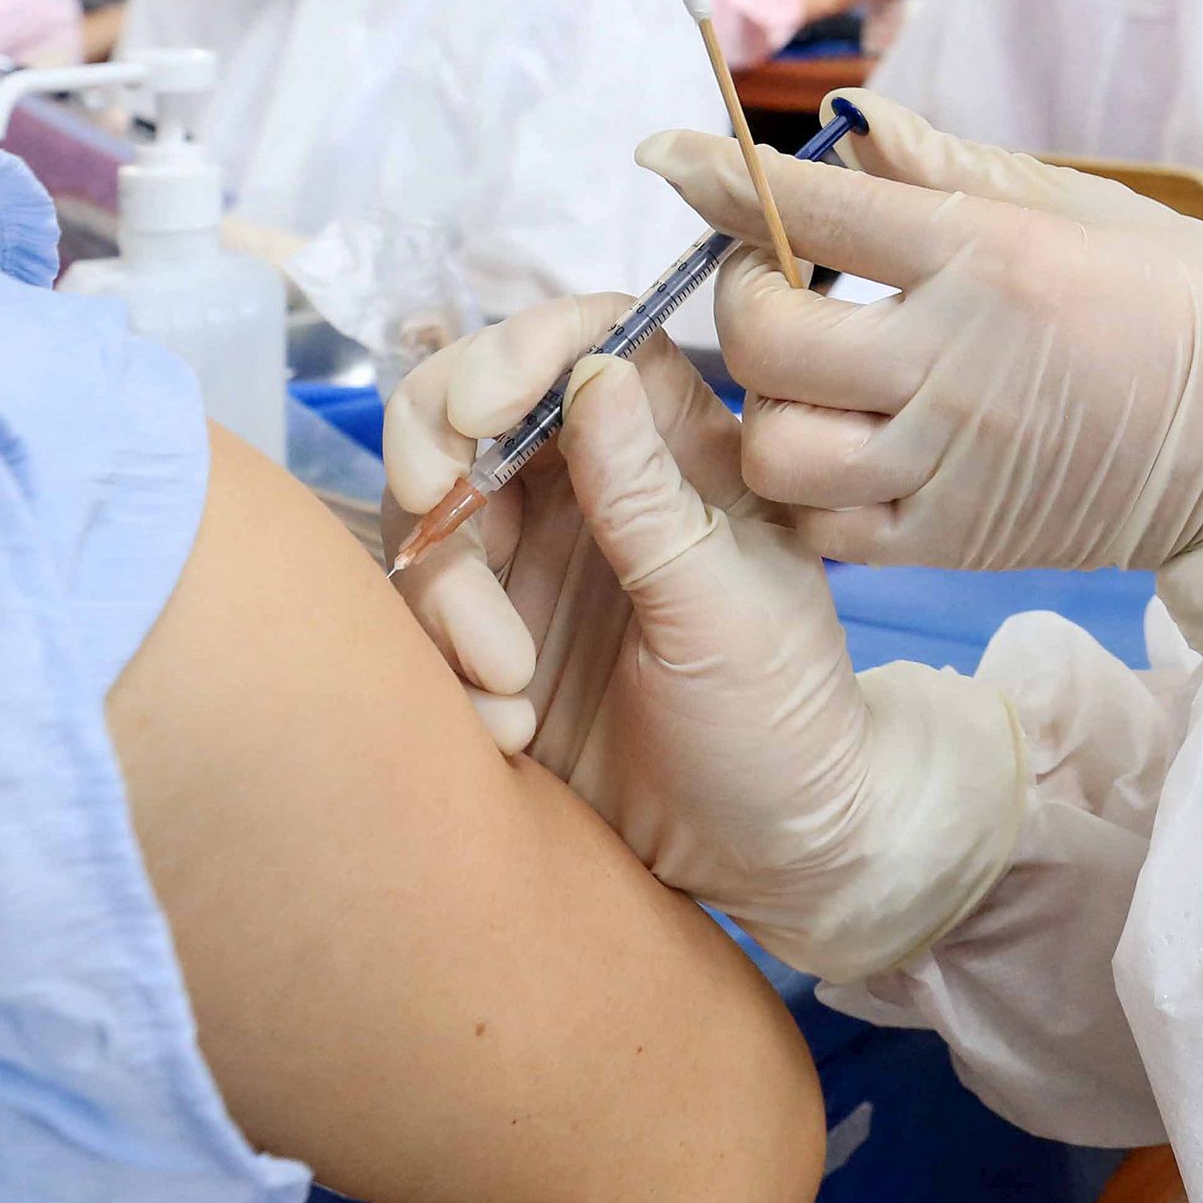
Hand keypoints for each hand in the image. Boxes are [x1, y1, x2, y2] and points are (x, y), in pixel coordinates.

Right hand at [384, 294, 1024, 981]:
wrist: (767, 858)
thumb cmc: (782, 718)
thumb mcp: (724, 603)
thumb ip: (646, 493)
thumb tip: (594, 367)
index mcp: (675, 451)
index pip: (584, 344)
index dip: (519, 352)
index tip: (484, 413)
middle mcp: (592, 488)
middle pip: (471, 409)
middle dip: (436, 453)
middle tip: (435, 513)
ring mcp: (533, 562)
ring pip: (430, 518)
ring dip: (448, 595)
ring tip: (511, 681)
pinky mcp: (488, 639)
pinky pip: (420, 618)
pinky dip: (445, 670)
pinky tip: (512, 731)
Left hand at [643, 92, 1202, 659]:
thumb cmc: (1187, 307)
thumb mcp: (1086, 207)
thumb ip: (951, 170)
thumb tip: (846, 121)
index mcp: (989, 259)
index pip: (814, 209)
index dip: (720, 177)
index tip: (666, 153)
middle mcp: (955, 361)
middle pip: (766, 337)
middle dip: (739, 297)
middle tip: (769, 278)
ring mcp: (948, 461)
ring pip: (776, 447)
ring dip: (762, 407)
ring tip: (798, 378)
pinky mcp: (952, 540)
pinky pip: (823, 529)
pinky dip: (802, 493)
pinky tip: (832, 450)